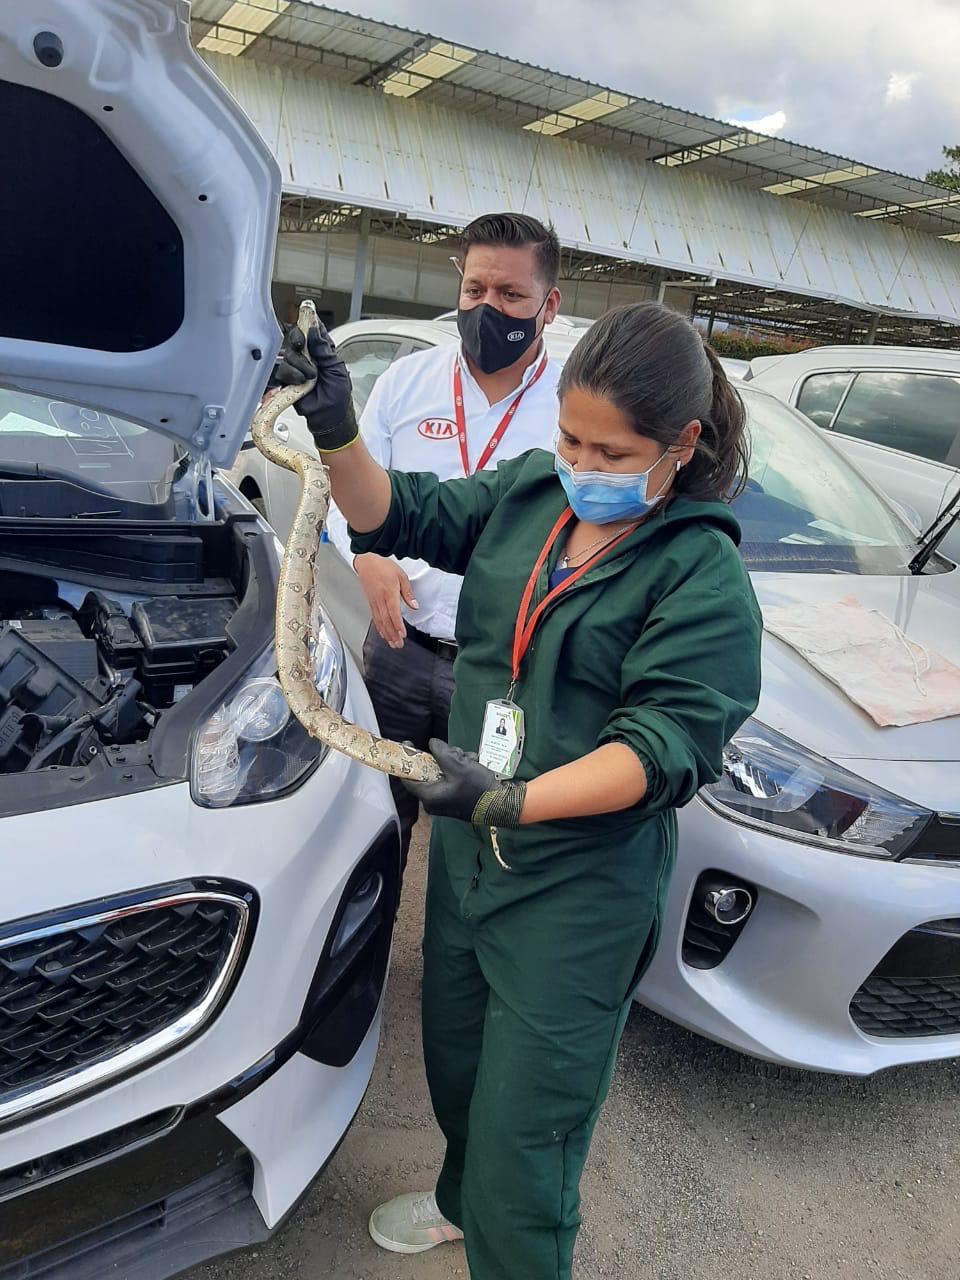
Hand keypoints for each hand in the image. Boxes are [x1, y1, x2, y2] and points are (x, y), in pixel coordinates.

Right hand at [271, 321, 358, 452]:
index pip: (315, 331)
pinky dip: (290, 377)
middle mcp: (309, 359)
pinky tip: (299, 383)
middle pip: (296, 338)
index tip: (307, 313)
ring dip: (299, 366)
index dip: (310, 322)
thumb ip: (324, 350)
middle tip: (301, 345)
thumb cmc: (338, 398)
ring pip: (289, 356)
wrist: (330, 419)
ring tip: (309, 378)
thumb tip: (314, 331)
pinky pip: (282, 372)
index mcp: (323, 353)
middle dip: (298, 340)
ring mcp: (297, 370)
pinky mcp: (288, 382)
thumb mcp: (336, 370)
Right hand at [355, 554, 418, 649]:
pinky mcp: (370, 603)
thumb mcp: (401, 576)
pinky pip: (375, 618)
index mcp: (389, 592)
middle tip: (399, 644)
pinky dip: (379, 628)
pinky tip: (383, 634)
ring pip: (380, 621)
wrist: (367, 562)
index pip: (393, 612)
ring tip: (392, 643)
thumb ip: (408, 592)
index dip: (398, 625)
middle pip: (386, 620)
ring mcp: (374, 602)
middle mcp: (380, 599)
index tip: (402, 634)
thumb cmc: (383, 567)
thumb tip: (414, 605)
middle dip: (393, 634)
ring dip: (386, 634)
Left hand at [403, 738, 526, 827]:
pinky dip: (461, 770)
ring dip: (456, 762)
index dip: (408, 759)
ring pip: (443, 772)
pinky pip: (452, 779)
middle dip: (443, 758)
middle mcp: (434, 801)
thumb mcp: (458, 765)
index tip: (410, 743)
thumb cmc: (477, 787)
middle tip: (456, 752)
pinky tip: (473, 765)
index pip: (408, 778)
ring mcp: (445, 800)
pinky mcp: (455, 798)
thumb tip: (432, 744)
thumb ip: (441, 753)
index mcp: (429, 796)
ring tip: (470, 760)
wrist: (501, 805)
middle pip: (429, 771)